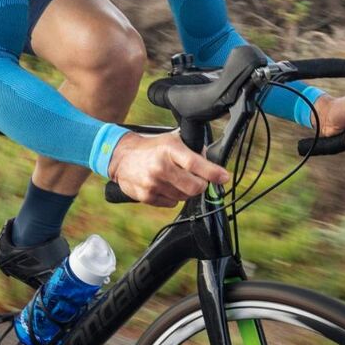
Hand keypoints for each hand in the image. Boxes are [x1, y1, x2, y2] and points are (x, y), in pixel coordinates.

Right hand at [107, 130, 230, 206]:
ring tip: (177, 180)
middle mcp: (161, 166)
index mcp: (169, 149)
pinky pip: (172, 203)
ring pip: (184, 197)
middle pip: (194, 187)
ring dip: (187, 191)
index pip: (195, 163)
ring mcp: (153, 183)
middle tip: (200, 180)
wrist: (121, 156)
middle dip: (202, 185)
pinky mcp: (146, 196)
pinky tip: (166, 186)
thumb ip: (192, 151)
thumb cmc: (151, 148)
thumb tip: (213, 166)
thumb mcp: (171, 141)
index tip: (224, 177)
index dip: (213, 172)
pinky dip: (174, 197)